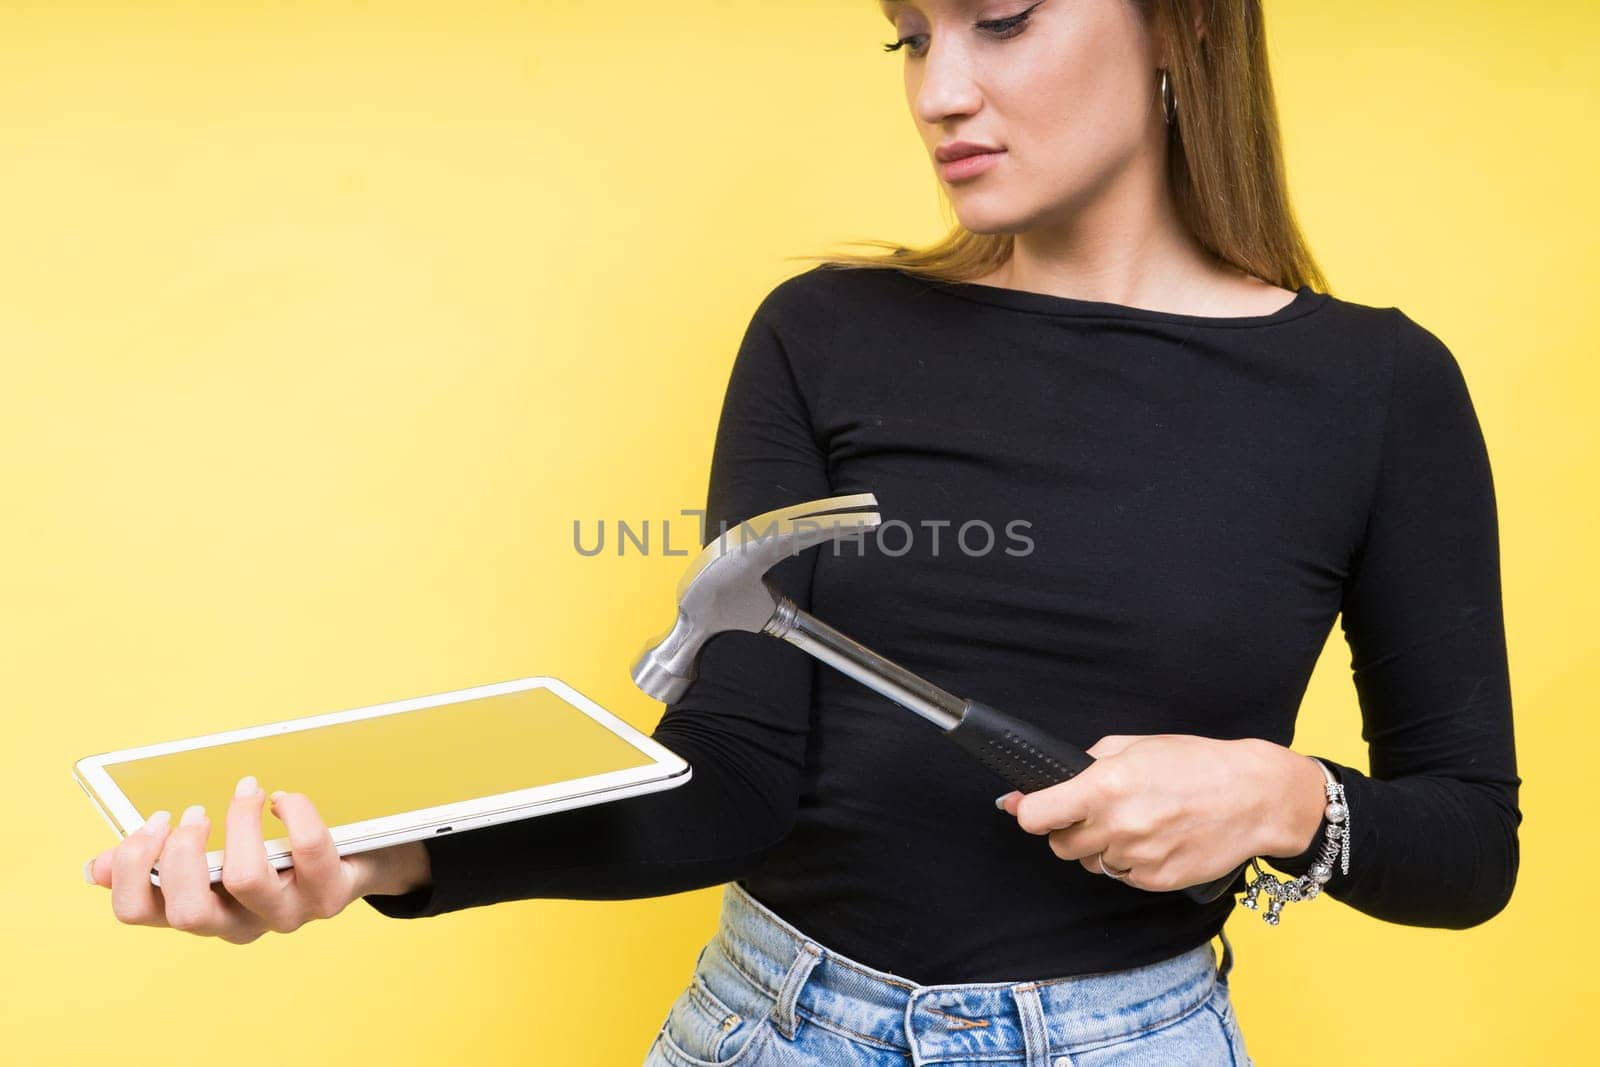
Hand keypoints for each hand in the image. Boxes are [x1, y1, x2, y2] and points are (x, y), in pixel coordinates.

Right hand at [83, 775, 430, 943]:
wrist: (351, 866)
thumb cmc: (272, 858)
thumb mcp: (215, 862)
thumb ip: (157, 864)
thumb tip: (97, 869)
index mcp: (199, 911)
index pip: (139, 912)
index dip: (134, 866)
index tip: (153, 822)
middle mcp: (237, 924)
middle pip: (187, 910)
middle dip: (181, 851)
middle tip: (193, 811)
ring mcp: (286, 914)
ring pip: (246, 879)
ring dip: (238, 824)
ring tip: (245, 791)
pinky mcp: (329, 894)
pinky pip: (308, 849)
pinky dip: (295, 812)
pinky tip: (285, 799)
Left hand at [996, 734, 1320, 892]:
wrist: (1255, 797)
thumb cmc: (1196, 764)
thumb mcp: (1135, 747)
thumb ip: (1086, 765)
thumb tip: (1042, 786)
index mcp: (1106, 787)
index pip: (1037, 817)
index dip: (1029, 812)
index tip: (1031, 808)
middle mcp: (1119, 826)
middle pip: (1060, 846)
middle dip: (1068, 830)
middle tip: (1095, 812)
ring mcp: (1138, 857)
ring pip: (1091, 864)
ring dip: (1101, 847)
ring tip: (1135, 821)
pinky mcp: (1156, 881)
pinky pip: (1122, 876)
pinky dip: (1129, 861)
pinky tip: (1155, 838)